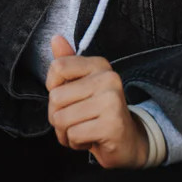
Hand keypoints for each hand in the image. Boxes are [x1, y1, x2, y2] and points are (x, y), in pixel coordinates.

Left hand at [45, 35, 148, 169]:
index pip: (58, 67)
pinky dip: (76, 143)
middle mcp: (108, 78)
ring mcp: (111, 101)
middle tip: (76, 120)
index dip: (53, 88)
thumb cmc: (98, 113)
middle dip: (58, 116)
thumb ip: (67, 63)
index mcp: (99, 65)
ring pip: (62, 119)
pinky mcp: (112, 125)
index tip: (67, 97)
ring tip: (83, 130)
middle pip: (56, 97)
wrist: (128, 141)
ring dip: (66, 132)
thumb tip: (55, 38)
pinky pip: (73, 135)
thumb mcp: (82, 85)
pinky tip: (90, 139)